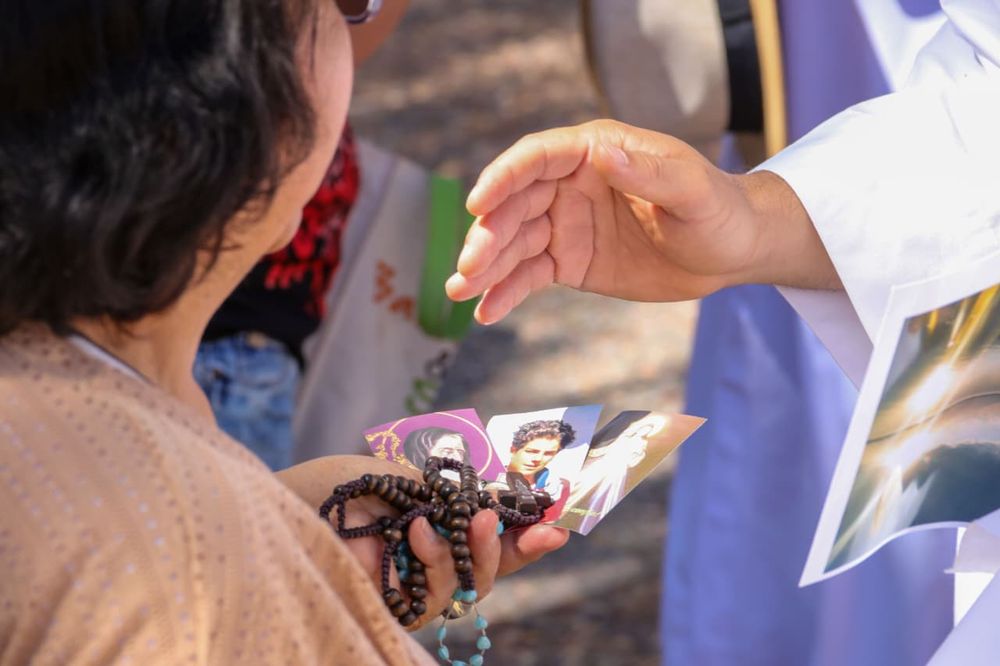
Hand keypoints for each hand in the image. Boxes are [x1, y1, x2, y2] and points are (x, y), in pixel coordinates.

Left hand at [277, 455, 567, 629]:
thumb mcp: (397, 475)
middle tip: (546, 528)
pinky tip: (417, 533)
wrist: (272, 507)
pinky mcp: (390, 611)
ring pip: (469, 587)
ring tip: (476, 518)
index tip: (557, 520)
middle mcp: (423, 563)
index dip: (523, 530)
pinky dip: (435, 564)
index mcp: (430, 527)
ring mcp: (407, 590)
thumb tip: (492, 499)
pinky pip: (433, 597)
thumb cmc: (326, 487)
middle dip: (519, 548)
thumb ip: (446, 489)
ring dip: (482, 553)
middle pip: (487, 568)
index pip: (484, 536)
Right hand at [446, 119, 834, 323]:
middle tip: (468, 268)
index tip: (478, 204)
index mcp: (594, 152)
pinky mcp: (569, 261)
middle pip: (515, 205)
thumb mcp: (691, 191)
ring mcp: (566, 224)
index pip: (537, 158)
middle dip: (488, 235)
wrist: (730, 253)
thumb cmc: (717, 210)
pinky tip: (486, 313)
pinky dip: (506, 293)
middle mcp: (570, 184)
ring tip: (459, 294)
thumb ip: (648, 174)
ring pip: (515, 243)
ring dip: (486, 267)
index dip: (503, 178)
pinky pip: (529, 276)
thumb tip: (603, 153)